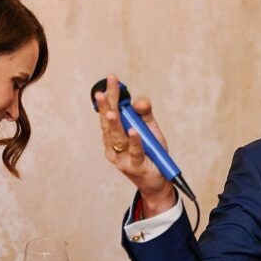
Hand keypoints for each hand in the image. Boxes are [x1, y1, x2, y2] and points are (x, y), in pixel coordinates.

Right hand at [94, 74, 176, 213]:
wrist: (157, 181)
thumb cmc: (151, 154)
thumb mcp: (150, 130)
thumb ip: (144, 114)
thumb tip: (139, 101)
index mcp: (114, 134)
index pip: (110, 111)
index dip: (111, 95)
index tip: (112, 78)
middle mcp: (112, 145)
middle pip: (109, 123)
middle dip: (107, 106)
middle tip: (103, 92)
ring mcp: (121, 157)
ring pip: (117, 138)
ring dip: (114, 125)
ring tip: (112, 112)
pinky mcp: (133, 166)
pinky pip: (135, 152)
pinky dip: (135, 141)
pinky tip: (134, 131)